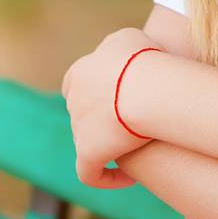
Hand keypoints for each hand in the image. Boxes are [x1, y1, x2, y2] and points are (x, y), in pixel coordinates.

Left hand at [61, 27, 160, 187]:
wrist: (145, 87)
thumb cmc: (143, 60)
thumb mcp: (128, 40)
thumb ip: (117, 48)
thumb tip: (123, 60)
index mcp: (78, 73)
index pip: (76, 85)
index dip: (95, 92)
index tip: (120, 97)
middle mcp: (73, 101)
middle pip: (83, 114)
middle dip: (105, 119)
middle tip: (135, 123)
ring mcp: (78, 128)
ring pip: (89, 142)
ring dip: (110, 147)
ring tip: (139, 151)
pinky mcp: (88, 153)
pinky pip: (90, 173)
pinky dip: (106, 177)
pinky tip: (130, 178)